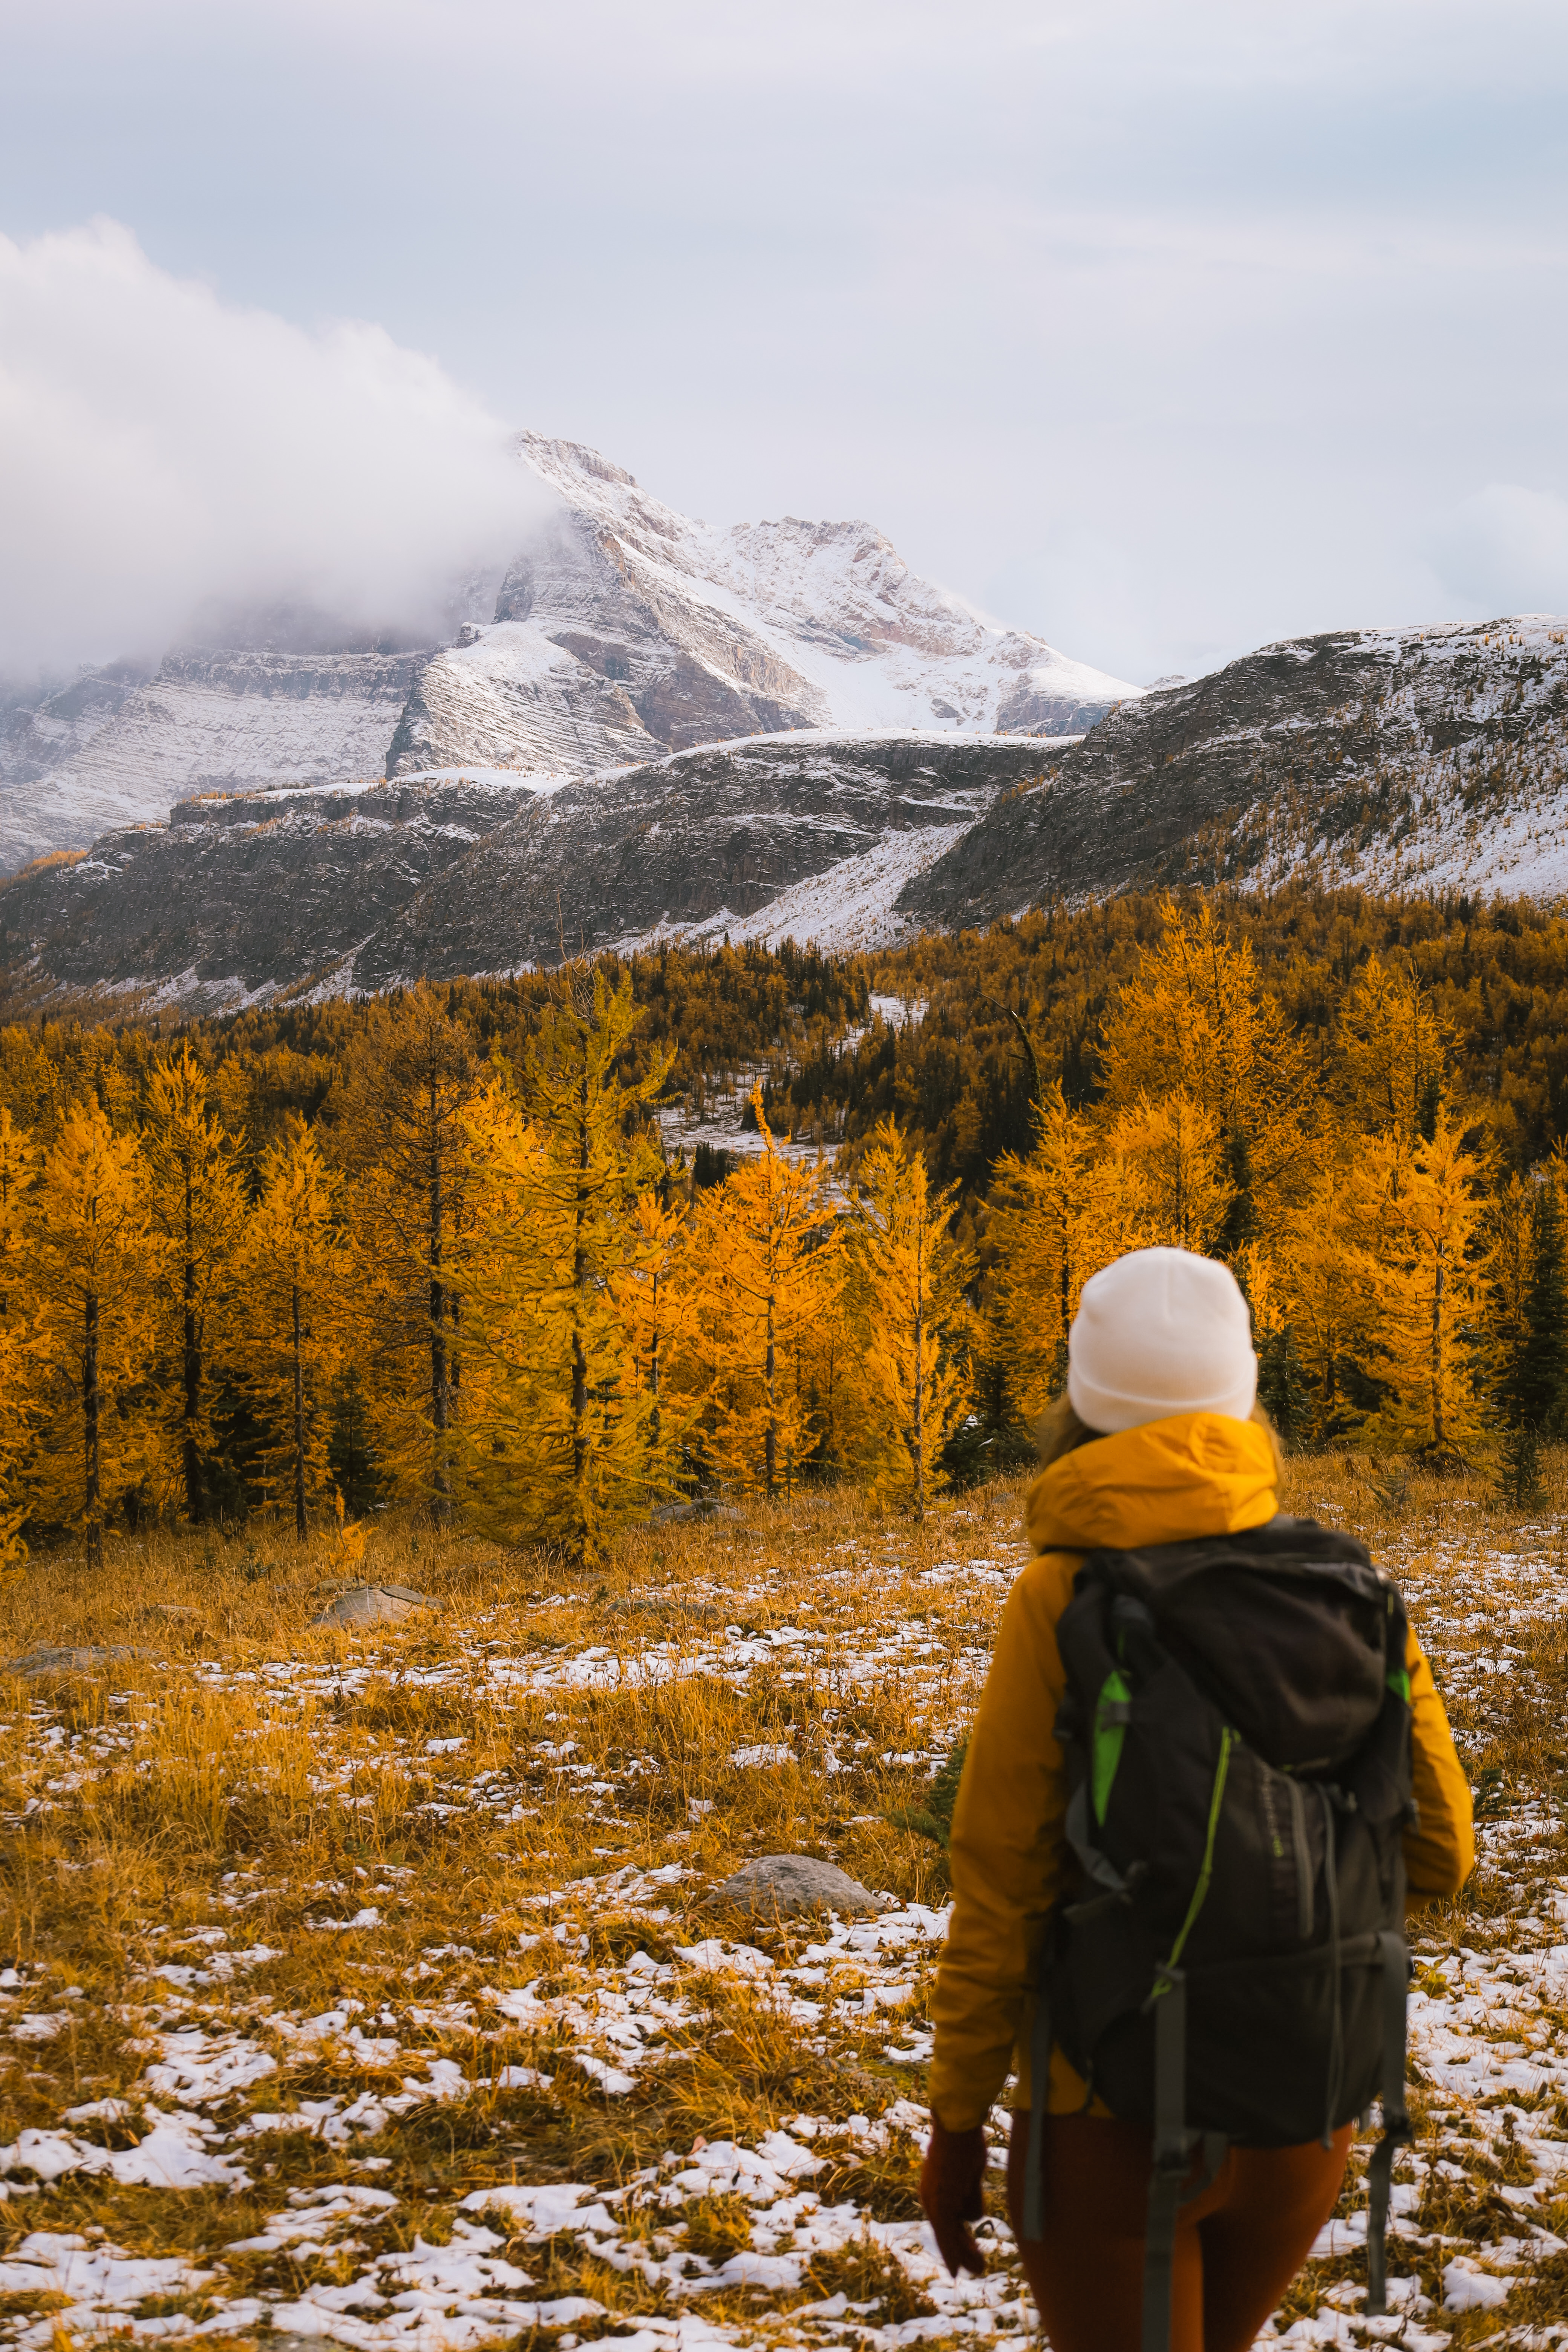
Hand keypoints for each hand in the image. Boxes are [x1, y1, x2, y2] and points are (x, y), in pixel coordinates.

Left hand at [920, 2118, 987, 2275]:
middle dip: (963, 2250)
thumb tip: (972, 2216)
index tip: (965, 2254)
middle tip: (977, 2267)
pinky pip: (948, 2236)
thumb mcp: (969, 2174)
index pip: (945, 2221)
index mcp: (935, 2188)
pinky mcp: (941, 2204)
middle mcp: (930, 2197)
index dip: (955, 2239)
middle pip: (947, 2232)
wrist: (957, 2126)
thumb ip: (969, 2194)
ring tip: (979, 2268)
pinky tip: (957, 2270)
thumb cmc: (965, 2142)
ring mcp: (934, 2201)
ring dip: (966, 2253)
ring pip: (950, 2237)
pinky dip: (953, 2254)